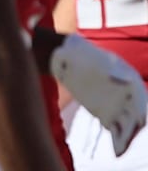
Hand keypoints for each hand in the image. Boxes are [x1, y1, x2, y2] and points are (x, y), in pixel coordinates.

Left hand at [51, 34, 146, 155]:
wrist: (66, 59)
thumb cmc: (81, 54)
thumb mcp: (95, 58)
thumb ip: (110, 69)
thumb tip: (125, 80)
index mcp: (131, 79)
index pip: (140, 98)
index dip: (140, 108)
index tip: (137, 119)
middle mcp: (128, 95)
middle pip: (136, 115)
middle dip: (134, 129)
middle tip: (128, 139)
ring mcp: (118, 106)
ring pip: (128, 126)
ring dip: (127, 139)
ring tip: (120, 151)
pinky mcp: (107, 115)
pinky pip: (116, 131)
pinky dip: (119, 141)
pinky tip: (117, 152)